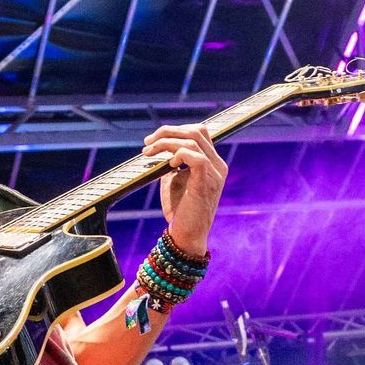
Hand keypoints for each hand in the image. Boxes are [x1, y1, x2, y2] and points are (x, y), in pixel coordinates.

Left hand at [144, 125, 225, 259]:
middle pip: (197, 131)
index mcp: (212, 163)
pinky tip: (169, 164)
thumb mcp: (174, 179)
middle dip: (168, 132)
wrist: (186, 235)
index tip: (154, 139)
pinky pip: (196, 157)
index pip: (199, 132)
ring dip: (166, 143)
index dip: (176, 130)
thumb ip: (172, 161)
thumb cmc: (180, 211)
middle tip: (147, 143)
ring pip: (193, 140)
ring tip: (149, 153)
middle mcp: (217, 165)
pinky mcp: (206, 183)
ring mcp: (214, 173)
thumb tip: (158, 145)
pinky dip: (179, 154)